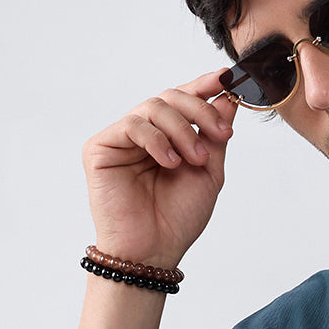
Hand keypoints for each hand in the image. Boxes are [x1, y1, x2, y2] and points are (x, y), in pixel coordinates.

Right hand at [82, 70, 236, 270]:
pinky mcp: (100, 148)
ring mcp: (121, 139)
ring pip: (154, 107)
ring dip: (182, 131)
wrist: (154, 251)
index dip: (204, 86)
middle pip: (170, 97)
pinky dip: (157, 140)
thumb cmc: (177, 218)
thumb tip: (227, 97)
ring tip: (194, 161)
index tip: (227, 78)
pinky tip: (170, 162)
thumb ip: (214, 135)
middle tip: (221, 134)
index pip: (183, 101)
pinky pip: (132, 125)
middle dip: (200, 111)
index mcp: (169, 138)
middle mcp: (145, 134)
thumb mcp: (209, 172)